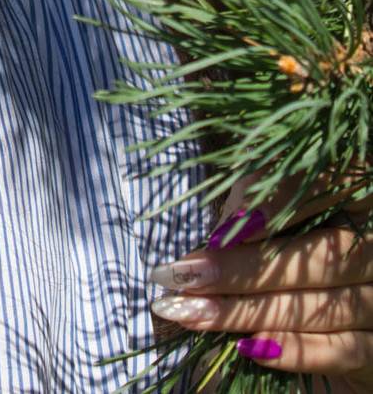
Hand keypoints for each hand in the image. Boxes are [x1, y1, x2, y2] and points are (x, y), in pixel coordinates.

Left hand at [148, 165, 372, 390]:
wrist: (342, 315)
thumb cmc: (301, 251)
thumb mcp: (284, 217)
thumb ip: (258, 208)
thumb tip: (223, 233)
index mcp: (358, 196)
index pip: (322, 188)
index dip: (273, 206)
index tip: (223, 228)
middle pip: (316, 257)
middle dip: (244, 268)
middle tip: (185, 274)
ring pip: (319, 306)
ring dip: (249, 311)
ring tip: (192, 310)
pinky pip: (339, 351)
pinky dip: (292, 349)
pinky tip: (245, 346)